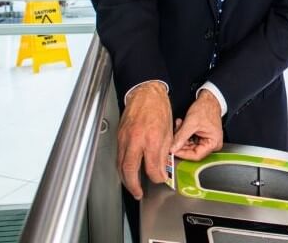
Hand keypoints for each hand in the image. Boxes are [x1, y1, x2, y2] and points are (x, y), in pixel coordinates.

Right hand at [117, 81, 172, 199]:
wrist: (146, 93)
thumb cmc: (159, 109)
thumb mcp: (169, 132)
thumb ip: (164, 152)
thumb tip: (162, 169)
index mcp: (152, 138)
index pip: (151, 167)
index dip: (156, 177)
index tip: (160, 180)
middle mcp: (136, 140)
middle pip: (130, 169)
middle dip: (133, 185)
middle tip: (138, 193)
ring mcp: (125, 138)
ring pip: (120, 165)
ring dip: (125, 178)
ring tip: (132, 186)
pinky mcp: (119, 136)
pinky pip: (119, 156)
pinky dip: (121, 167)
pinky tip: (127, 171)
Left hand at [171, 90, 223, 160]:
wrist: (209, 99)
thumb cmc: (206, 108)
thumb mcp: (192, 123)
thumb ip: (181, 137)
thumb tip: (172, 149)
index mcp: (213, 143)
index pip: (196, 155)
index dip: (183, 153)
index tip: (172, 150)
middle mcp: (211, 144)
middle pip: (192, 151)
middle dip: (181, 143)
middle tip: (173, 137)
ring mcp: (206, 140)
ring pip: (189, 145)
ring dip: (181, 137)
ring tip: (178, 126)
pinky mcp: (201, 136)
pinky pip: (190, 139)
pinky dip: (183, 133)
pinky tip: (181, 124)